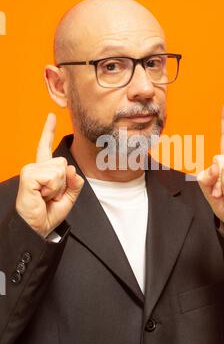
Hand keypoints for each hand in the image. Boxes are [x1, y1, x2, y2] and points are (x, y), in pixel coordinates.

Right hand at [16, 113, 83, 237]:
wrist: (38, 228)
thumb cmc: (49, 213)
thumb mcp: (69, 197)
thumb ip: (75, 182)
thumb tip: (71, 169)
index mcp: (44, 170)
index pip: (46, 147)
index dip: (48, 131)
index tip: (51, 116)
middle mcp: (36, 167)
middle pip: (63, 162)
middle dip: (64, 182)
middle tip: (51, 196)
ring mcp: (31, 170)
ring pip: (60, 169)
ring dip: (58, 187)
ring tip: (46, 196)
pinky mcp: (29, 175)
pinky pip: (53, 176)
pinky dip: (53, 188)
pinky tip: (42, 195)